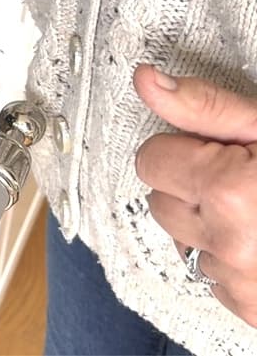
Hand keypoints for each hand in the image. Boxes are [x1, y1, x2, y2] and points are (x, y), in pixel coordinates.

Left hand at [134, 64, 256, 325]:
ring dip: (210, 223)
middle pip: (160, 199)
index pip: (151, 159)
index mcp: (228, 191)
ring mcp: (239, 284)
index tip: (225, 148)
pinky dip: (231, 259)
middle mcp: (226, 244)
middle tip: (246, 176)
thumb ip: (207, 107)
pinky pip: (212, 277)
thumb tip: (146, 80)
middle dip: (193, 183)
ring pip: (185, 239)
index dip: (187, 146)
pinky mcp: (252, 311)